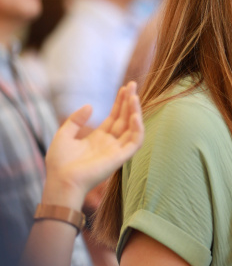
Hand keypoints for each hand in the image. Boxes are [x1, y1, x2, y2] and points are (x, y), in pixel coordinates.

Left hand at [43, 82, 143, 208]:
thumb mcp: (63, 135)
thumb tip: (89, 106)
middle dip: (129, 102)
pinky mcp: (121, 158)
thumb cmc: (59, 163)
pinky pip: (135, 141)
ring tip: (134, 97)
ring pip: (132, 128)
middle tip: (133, 84)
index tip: (125, 87)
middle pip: (124, 119)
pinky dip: (138, 128)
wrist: (61, 181)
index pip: (114, 117)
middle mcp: (110, 143)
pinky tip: (135, 115)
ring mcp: (117, 150)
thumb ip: (76, 120)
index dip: (120, 102)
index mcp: (98, 139)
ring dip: (135, 112)